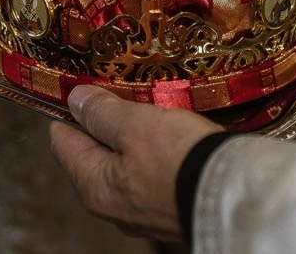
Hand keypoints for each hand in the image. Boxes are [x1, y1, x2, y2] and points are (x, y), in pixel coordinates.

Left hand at [49, 85, 221, 241]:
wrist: (233, 194)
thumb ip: (102, 113)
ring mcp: (141, 211)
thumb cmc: (179, 160)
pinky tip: (171, 133)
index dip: (70, 109)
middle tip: (119, 89)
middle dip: (103, 122)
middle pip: (94, 154)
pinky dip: (156, 153)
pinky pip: (152, 173)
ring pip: (125, 163)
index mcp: (93, 186)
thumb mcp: (135, 124)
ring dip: (133, 137)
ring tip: (148, 106)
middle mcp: (111, 205)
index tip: (80, 84)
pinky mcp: (168, 208)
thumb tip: (75, 100)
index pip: (62, 141)